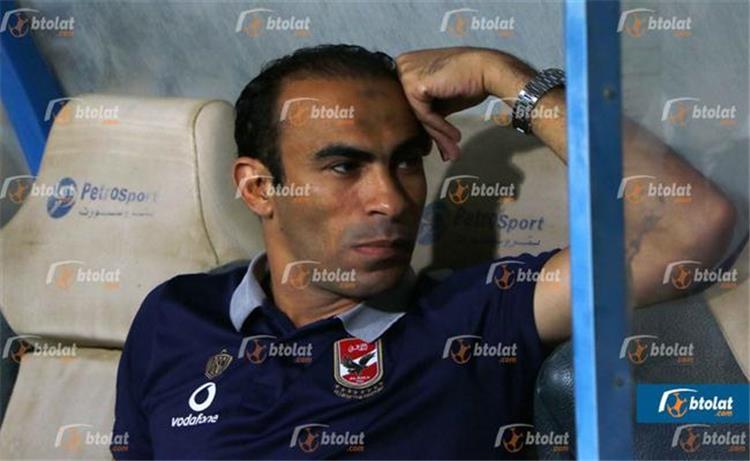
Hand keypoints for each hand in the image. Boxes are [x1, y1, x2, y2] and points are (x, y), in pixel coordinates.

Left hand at [396, 47, 535, 160]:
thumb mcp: (440, 100)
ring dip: (439, 136)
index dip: (425, 127)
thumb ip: (427, 114)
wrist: (487, 69)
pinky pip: (425, 115)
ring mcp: (405, 73)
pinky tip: (455, 137)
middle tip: (448, 153)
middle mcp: (401, 65)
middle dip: (433, 135)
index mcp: (404, 64)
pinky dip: (440, 128)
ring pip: (419, 116)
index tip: (439, 145)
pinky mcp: (414, 84)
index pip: (408, 104)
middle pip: (413, 112)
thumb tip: (423, 142)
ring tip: (453, 151)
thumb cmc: (467, 81)